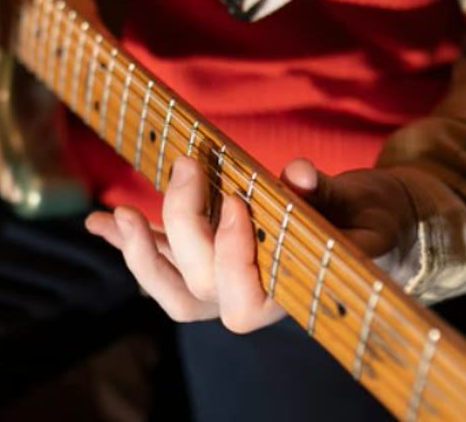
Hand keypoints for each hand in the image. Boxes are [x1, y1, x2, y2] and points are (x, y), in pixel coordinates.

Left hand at [85, 156, 417, 332]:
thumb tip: (297, 173)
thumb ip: (328, 196)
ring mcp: (223, 285)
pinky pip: (162, 261)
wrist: (367, 223)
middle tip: (188, 165)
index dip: (232, 257)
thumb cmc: (370, 219)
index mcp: (289, 295)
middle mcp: (250, 299)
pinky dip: (127, 241)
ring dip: (138, 253)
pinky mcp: (206, 262)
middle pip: (197, 287)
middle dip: (183, 226)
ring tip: (113, 216)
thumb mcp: (364, 208)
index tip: (238, 202)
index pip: (245, 300)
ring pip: (169, 289)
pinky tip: (95, 222)